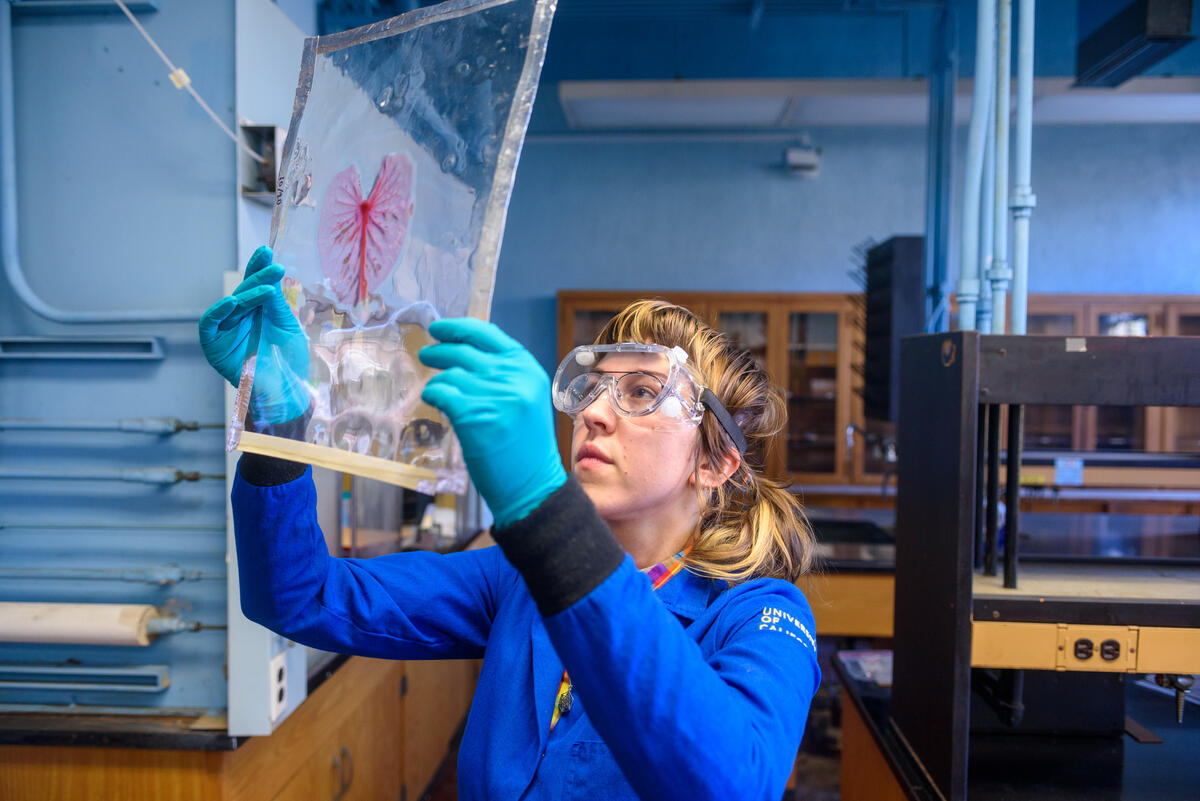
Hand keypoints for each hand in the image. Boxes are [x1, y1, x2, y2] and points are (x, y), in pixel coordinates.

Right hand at [199, 246, 310, 423]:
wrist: (286, 392)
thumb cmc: (289, 361)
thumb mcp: (287, 327)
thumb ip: (276, 306)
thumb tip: (268, 281)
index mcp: (258, 312)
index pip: (256, 285)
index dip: (258, 268)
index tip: (267, 251)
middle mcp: (241, 318)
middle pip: (244, 291)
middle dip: (258, 277)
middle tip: (273, 265)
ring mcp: (227, 331)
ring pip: (231, 305)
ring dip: (247, 294)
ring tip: (265, 288)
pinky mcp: (214, 346)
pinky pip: (210, 324)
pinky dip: (218, 312)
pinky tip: (232, 302)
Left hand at [419, 318, 566, 528]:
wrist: (533, 485)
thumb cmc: (525, 446)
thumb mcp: (525, 398)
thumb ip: (502, 374)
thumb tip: (461, 354)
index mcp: (527, 368)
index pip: (486, 333)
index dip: (458, 328)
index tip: (438, 329)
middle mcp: (513, 378)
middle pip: (463, 351)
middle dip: (438, 351)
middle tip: (426, 355)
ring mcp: (495, 396)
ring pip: (449, 374)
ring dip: (437, 381)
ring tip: (436, 392)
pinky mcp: (475, 417)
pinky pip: (441, 393)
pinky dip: (432, 395)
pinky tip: (433, 401)